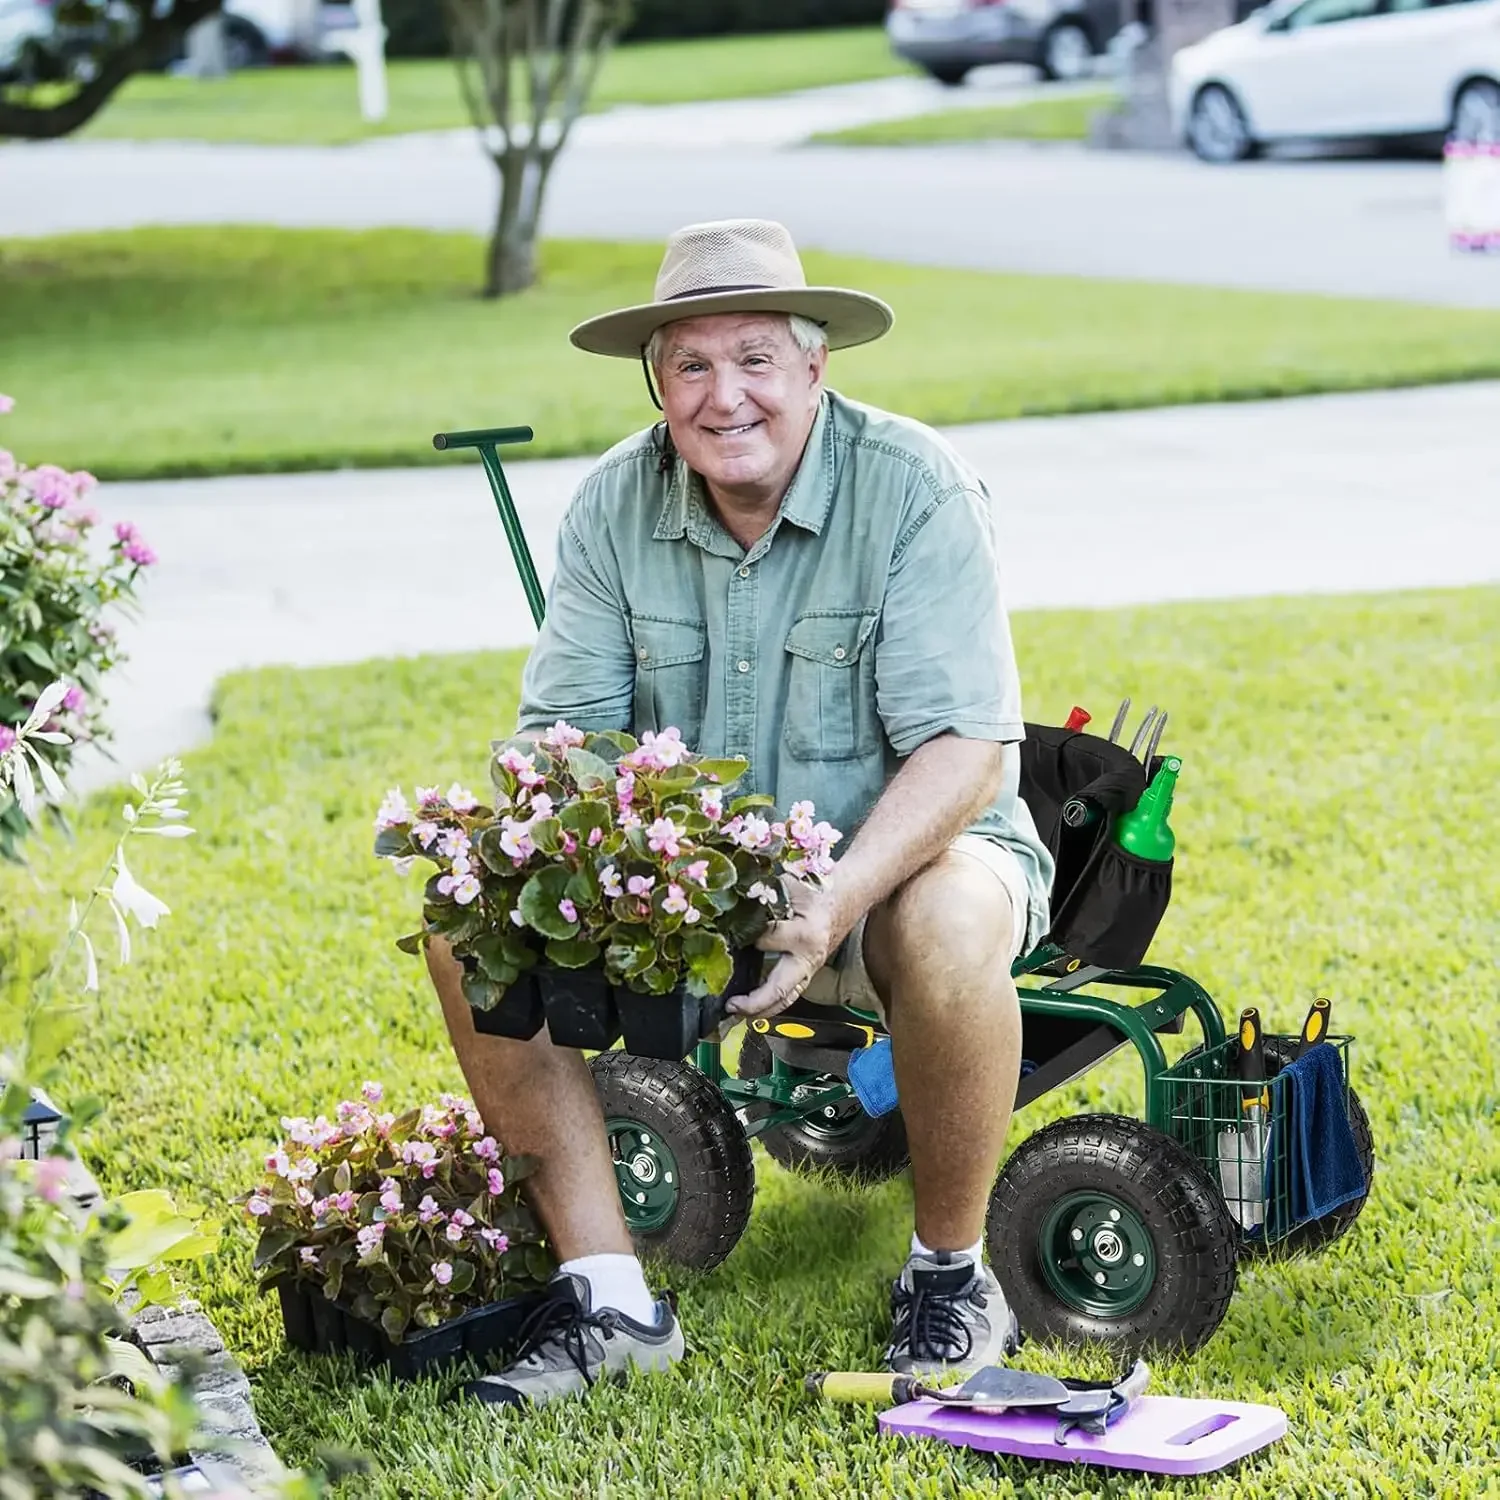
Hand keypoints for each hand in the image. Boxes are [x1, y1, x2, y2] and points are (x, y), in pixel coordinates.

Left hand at [728, 877, 841, 1021]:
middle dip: (754, 1002)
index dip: (745, 937)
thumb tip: (732, 894)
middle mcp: (809, 957)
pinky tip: (752, 1009)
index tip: (726, 935)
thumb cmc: (819, 889)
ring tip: (737, 1012)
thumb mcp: (791, 883)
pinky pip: (789, 995)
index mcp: (805, 934)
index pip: (767, 941)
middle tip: (731, 1005)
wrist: (846, 897)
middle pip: (779, 989)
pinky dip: (771, 1004)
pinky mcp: (807, 972)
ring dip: (761, 1010)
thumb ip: (764, 890)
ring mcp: (810, 968)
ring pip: (786, 999)